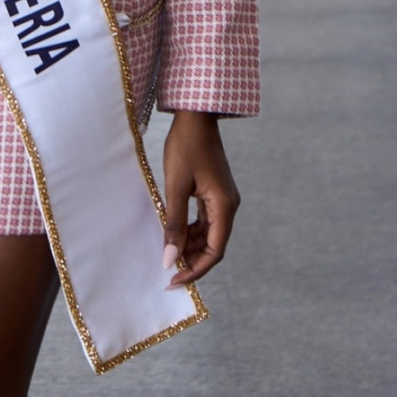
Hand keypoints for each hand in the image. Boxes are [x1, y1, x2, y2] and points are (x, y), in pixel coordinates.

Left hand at [162, 110, 240, 287]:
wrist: (195, 116)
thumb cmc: (184, 147)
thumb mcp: (175, 186)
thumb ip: (173, 224)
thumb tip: (169, 259)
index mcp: (224, 206)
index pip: (214, 251)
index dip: (195, 270)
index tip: (174, 281)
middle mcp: (229, 206)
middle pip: (213, 245)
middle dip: (191, 260)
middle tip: (166, 269)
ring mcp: (223, 199)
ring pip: (208, 234)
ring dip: (189, 245)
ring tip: (166, 251)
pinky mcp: (215, 192)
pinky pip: (205, 220)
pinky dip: (190, 230)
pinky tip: (173, 231)